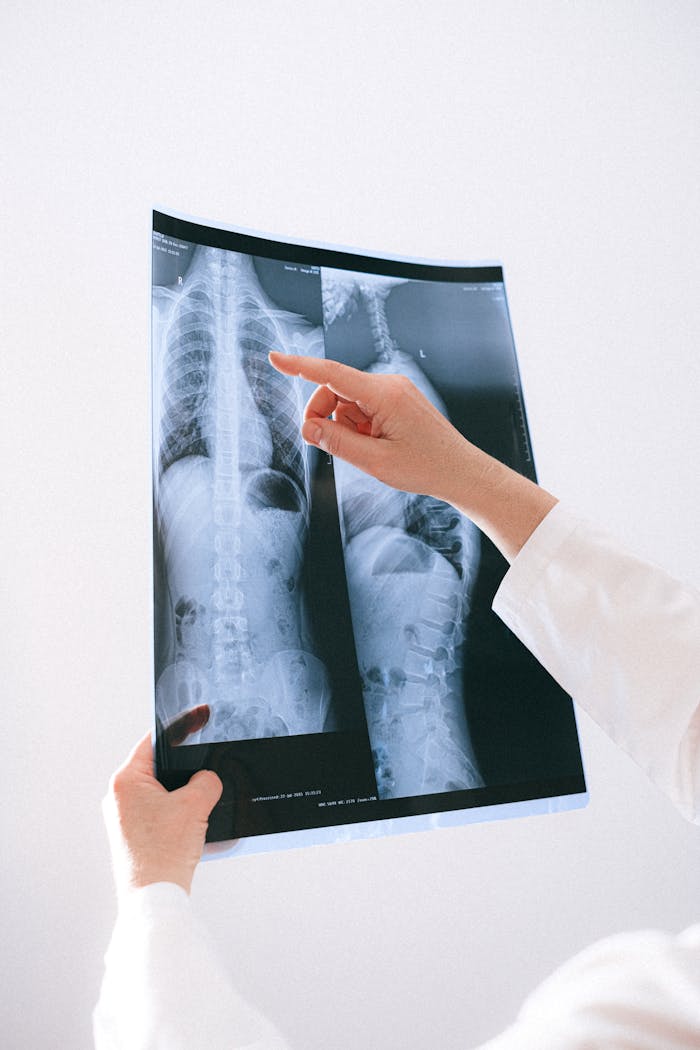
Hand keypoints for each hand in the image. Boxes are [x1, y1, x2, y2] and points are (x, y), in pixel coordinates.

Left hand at [103, 706, 222, 897]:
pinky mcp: (133, 837)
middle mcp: (119, 797)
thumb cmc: (164, 853)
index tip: (200, 718)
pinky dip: (179, 814)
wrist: (154, 899)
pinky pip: (160, 814)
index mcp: (126, 781)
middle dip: (186, 769)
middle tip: (207, 769)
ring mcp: (124, 819)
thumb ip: (206, 780)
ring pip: (161, 793)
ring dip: (183, 796)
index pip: (154, 741)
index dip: (181, 729)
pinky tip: (196, 824)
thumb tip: (208, 779)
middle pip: (159, 768)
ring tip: (202, 803)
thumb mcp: (196, 804)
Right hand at [268, 351, 468, 501]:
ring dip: (342, 424)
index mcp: (385, 395)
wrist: (461, 472)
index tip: (275, 358)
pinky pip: (362, 407)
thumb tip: (309, 428)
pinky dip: (357, 426)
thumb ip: (337, 442)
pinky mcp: (397, 401)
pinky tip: (373, 445)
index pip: (332, 374)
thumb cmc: (426, 468)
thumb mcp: (375, 461)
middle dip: (322, 415)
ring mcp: (395, 391)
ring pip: (347, 401)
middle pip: (335, 389)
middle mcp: (390, 385)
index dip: (300, 367)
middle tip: (323, 444)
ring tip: (364, 450)